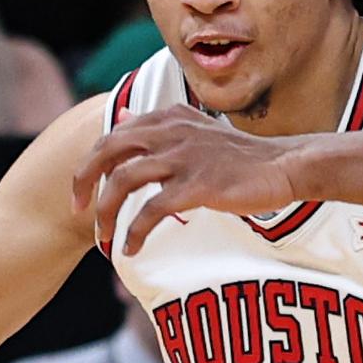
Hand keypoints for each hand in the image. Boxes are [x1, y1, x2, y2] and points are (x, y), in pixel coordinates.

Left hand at [73, 105, 302, 254]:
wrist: (284, 166)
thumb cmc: (241, 156)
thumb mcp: (195, 130)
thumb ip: (158, 125)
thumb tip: (125, 115)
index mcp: (168, 118)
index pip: (114, 135)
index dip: (90, 164)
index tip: (84, 193)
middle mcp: (171, 131)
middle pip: (108, 151)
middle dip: (84, 182)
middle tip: (78, 211)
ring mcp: (184, 157)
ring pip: (124, 181)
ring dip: (107, 212)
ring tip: (104, 237)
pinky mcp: (197, 185)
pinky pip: (152, 211)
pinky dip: (136, 232)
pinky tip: (132, 248)